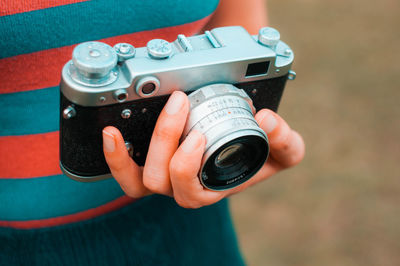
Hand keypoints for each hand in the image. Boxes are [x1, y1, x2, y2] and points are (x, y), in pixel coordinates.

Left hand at [102, 91, 304, 207]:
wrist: (248, 140)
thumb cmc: (264, 150)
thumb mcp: (285, 149)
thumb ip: (285, 139)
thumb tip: (265, 119)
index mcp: (212, 190)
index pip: (191, 191)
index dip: (187, 165)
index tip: (199, 132)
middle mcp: (184, 188)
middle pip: (160, 180)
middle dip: (165, 141)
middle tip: (180, 105)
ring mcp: (164, 179)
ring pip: (137, 182)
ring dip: (128, 155)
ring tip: (127, 125)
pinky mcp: (150, 164)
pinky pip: (126, 173)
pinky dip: (115, 157)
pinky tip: (111, 133)